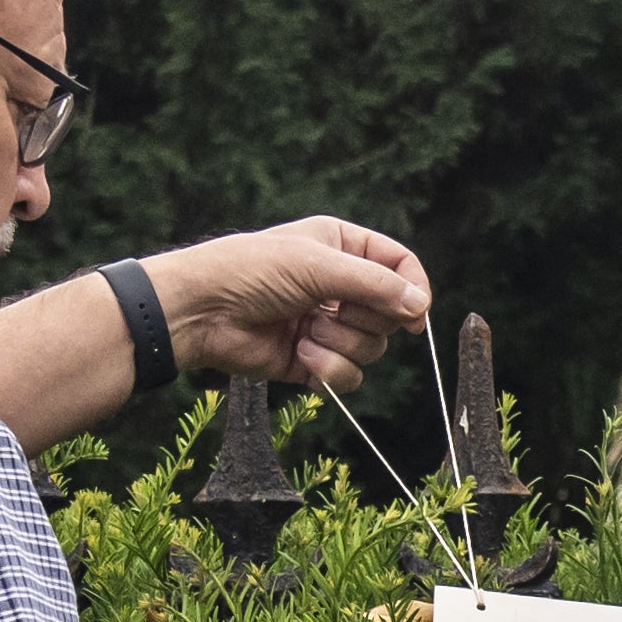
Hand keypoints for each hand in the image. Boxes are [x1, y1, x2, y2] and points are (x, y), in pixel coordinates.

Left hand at [154, 216, 430, 396]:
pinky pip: (349, 375)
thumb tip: (420, 305)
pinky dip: (329, 370)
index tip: (415, 313)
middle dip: (364, 318)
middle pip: (390, 312)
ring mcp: (327, 324)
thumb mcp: (318, 265)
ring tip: (306, 332)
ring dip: (341, 344)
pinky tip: (301, 355)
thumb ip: (376, 284)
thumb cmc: (251, 272)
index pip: (400, 265)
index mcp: (342, 247)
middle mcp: (339, 285)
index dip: (414, 288)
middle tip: (333, 311)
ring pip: (372, 348)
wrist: (202, 313)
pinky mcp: (314, 360)